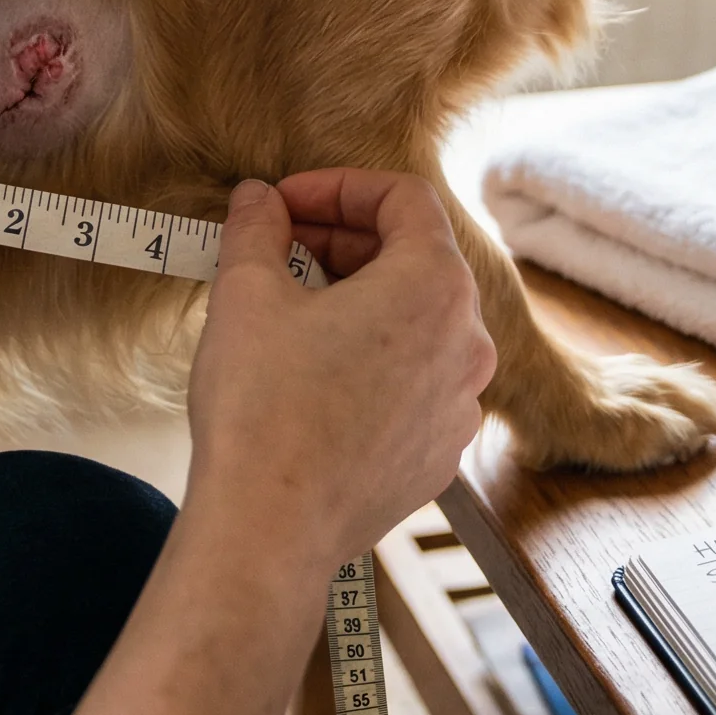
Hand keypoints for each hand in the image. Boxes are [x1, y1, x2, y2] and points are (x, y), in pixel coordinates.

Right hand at [183, 171, 495, 576]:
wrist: (272, 528)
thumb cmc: (263, 408)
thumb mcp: (247, 294)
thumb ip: (257, 229)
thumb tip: (258, 200)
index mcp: (435, 287)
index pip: (404, 199)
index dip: (338, 187)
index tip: (286, 202)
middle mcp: (468, 343)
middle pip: (415, 260)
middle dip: (344, 242)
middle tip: (279, 248)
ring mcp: (461, 406)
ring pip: (416, 325)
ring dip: (358, 302)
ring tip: (292, 310)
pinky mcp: (439, 454)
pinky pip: (414, 383)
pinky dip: (371, 361)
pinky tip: (313, 375)